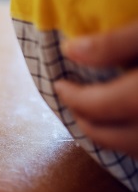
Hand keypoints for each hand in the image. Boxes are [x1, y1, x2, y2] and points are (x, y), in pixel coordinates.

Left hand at [55, 20, 137, 158]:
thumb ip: (112, 43)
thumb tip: (70, 50)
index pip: (95, 107)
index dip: (72, 97)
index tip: (60, 83)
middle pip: (109, 136)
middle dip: (85, 119)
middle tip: (73, 100)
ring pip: (130, 148)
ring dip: (110, 133)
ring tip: (98, 111)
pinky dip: (131, 137)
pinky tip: (128, 120)